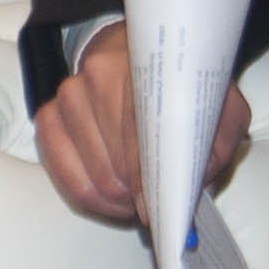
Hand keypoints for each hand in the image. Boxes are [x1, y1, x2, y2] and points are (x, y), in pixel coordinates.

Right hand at [33, 21, 253, 231]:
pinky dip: (87, 194)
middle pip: (115, 169)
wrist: (141, 56)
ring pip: (91, 177)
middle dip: (136, 200)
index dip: (150, 186)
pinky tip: (108, 194)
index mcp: (147, 69)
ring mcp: (70, 95)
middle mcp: (101, 76)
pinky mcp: (50, 113)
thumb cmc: (181, 88)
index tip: (157, 212)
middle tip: (155, 209)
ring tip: (137, 200)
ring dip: (115, 201)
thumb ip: (215, 146)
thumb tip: (188, 191)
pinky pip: (62, 172)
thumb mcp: (219, 107)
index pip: (142, 141)